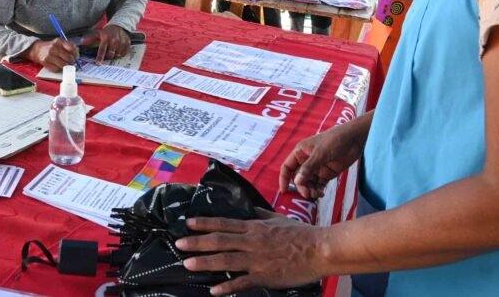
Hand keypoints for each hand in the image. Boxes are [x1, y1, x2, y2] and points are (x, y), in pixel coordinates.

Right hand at [25, 39, 77, 71]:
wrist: (38, 50)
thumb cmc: (52, 47)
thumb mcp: (60, 43)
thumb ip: (69, 47)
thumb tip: (77, 56)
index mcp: (59, 41)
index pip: (71, 48)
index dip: (76, 54)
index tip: (76, 56)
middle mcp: (54, 48)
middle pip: (69, 58)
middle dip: (72, 62)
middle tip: (71, 62)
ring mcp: (49, 55)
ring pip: (63, 65)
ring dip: (66, 66)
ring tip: (65, 64)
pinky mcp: (45, 62)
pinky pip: (56, 69)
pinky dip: (59, 69)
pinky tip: (58, 65)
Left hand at [82, 25, 129, 62]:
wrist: (119, 26)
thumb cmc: (107, 31)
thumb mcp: (98, 33)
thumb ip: (90, 39)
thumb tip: (82, 42)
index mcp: (106, 38)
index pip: (102, 50)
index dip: (100, 58)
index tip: (98, 63)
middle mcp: (114, 40)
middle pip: (110, 55)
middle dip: (107, 56)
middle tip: (106, 53)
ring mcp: (122, 42)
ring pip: (117, 55)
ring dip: (114, 55)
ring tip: (112, 50)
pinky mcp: (127, 43)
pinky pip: (123, 53)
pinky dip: (120, 53)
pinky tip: (118, 49)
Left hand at [175, 211, 326, 294]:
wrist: (319, 249)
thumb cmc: (300, 233)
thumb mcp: (277, 218)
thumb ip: (260, 215)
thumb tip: (249, 209)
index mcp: (254, 227)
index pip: (224, 223)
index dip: (204, 223)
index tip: (188, 223)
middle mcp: (252, 241)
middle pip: (219, 241)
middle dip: (197, 242)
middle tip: (179, 244)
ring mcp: (257, 260)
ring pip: (226, 260)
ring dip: (205, 262)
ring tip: (187, 264)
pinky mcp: (266, 276)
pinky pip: (243, 282)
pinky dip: (227, 286)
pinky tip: (214, 290)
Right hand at [279, 119, 366, 198]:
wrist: (354, 139)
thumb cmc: (334, 140)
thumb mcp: (320, 153)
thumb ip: (308, 168)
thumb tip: (297, 181)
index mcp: (300, 152)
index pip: (287, 167)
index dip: (284, 179)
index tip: (284, 191)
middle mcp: (306, 161)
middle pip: (298, 178)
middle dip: (301, 187)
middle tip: (307, 194)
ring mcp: (316, 168)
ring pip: (308, 183)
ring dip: (310, 190)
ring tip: (316, 195)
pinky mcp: (326, 173)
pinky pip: (318, 184)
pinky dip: (318, 190)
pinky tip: (321, 193)